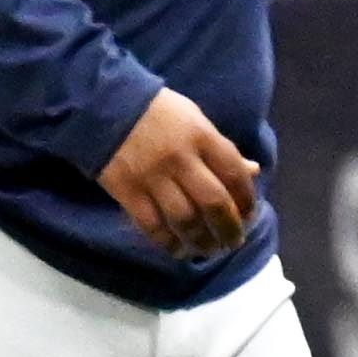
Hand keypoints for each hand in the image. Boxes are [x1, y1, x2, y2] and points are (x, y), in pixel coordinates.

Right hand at [98, 87, 259, 259]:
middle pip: (213, 203)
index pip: (234, 174)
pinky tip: (178, 250)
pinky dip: (168, 242)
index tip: (249, 215)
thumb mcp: (195, 119)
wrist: (104, 106)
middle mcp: (181, 159)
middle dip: (229, 229)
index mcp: (202, 136)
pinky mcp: (127, 191)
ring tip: (208, 250)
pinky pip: (152, 225)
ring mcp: (152, 177)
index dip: (246, 200)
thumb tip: (253, 171)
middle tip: (233, 242)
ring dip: (201, 241)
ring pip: (184, 219)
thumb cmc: (156, 111)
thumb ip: (221, 149)